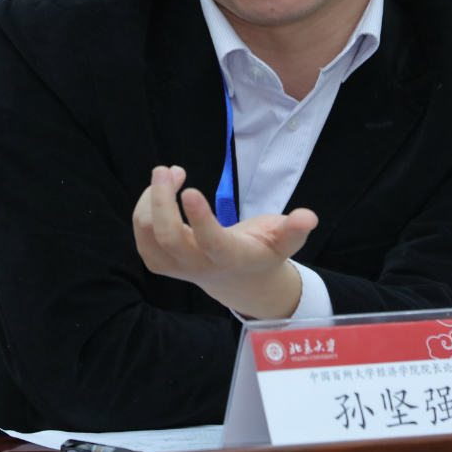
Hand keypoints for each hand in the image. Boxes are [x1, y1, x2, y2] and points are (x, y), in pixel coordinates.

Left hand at [132, 165, 318, 318]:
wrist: (240, 282)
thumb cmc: (263, 252)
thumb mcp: (284, 242)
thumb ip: (294, 230)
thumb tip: (309, 217)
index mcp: (231, 258)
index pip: (211, 243)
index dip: (200, 219)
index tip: (191, 190)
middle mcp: (199, 266)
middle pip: (169, 238)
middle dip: (162, 202)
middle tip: (167, 170)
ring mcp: (177, 267)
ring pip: (150, 236)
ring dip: (151, 200)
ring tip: (169, 173)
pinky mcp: (161, 262)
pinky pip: (142, 236)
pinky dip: (144, 208)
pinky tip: (160, 189)